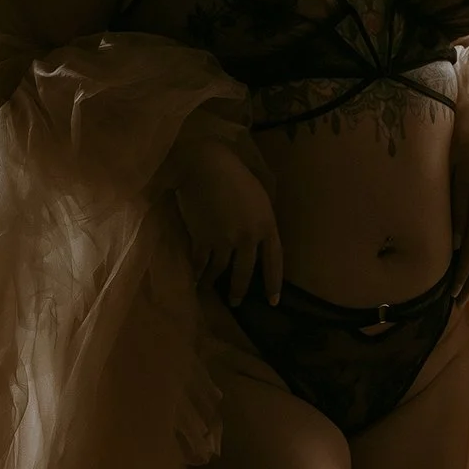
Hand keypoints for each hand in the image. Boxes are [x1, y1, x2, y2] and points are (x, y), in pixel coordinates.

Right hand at [168, 139, 284, 305]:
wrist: (206, 166)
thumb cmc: (235, 173)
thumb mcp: (261, 196)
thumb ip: (262, 220)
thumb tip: (259, 238)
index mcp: (267, 225)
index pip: (274, 262)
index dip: (273, 283)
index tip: (272, 302)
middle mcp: (248, 238)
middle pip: (245, 272)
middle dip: (239, 289)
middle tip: (235, 303)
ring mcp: (225, 240)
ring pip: (220, 270)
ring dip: (214, 282)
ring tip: (209, 289)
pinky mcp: (203, 239)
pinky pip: (200, 262)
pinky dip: (197, 272)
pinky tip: (194, 279)